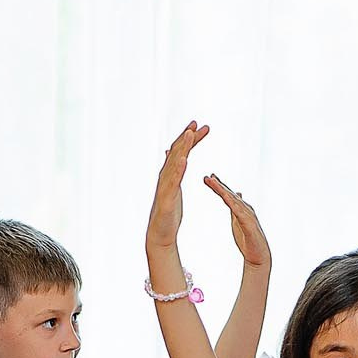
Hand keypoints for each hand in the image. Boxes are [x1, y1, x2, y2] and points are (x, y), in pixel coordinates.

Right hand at [147, 122, 208, 253]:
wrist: (160, 234)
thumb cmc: (168, 213)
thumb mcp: (173, 188)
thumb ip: (174, 172)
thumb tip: (175, 156)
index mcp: (170, 175)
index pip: (180, 152)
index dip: (188, 138)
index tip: (198, 125)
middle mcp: (166, 177)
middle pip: (176, 153)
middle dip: (187, 137)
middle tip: (197, 123)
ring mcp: (165, 187)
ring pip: (174, 163)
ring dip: (182, 147)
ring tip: (190, 134)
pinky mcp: (167, 198)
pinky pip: (173, 182)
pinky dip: (179, 169)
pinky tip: (185, 159)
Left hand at [204, 173, 269, 269]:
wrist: (258, 256)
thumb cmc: (247, 239)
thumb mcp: (237, 221)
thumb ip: (234, 209)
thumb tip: (231, 198)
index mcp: (241, 209)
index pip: (228, 195)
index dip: (219, 186)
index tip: (209, 177)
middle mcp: (246, 209)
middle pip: (230, 195)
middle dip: (219, 185)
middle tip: (207, 177)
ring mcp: (248, 216)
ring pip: (234, 201)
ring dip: (223, 191)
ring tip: (213, 184)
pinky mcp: (249, 225)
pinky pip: (239, 213)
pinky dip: (233, 204)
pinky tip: (226, 198)